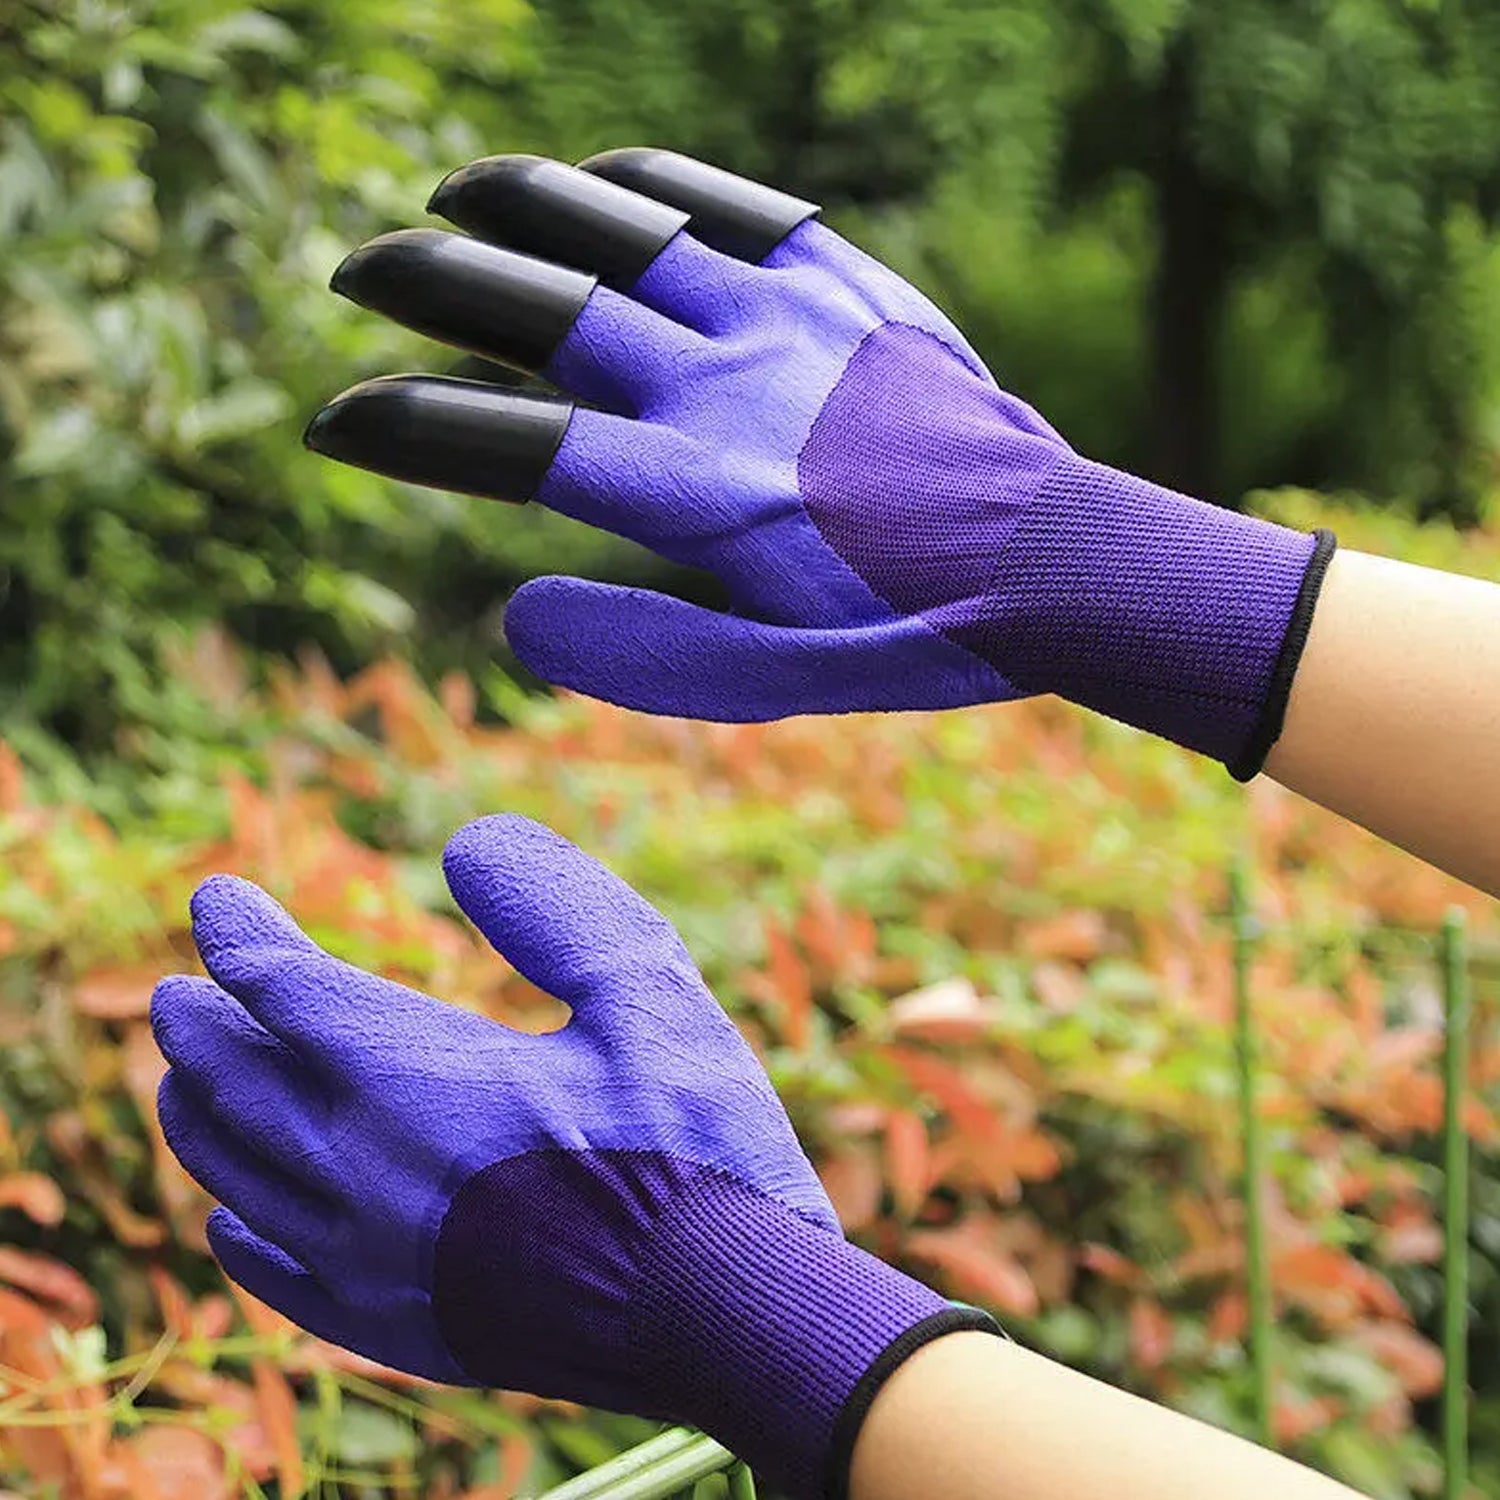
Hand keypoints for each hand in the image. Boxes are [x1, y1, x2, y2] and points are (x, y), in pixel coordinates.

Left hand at [151, 814, 992, 1497]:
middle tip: (179, 992)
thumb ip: (556, 909)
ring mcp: (374, 1262)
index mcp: (420, 1082)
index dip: (242, 937)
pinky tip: (231, 1220)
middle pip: (237, 1084)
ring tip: (186, 1083)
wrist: (727, 1319)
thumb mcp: (649, 993)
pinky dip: (238, 1231)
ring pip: (238, 1177)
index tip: (218, 899)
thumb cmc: (696, 1145)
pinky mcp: (401, 1330)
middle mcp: (368, 1174)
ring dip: (202, 1116)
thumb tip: (467, 845)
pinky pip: (277, 1278)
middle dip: (200, 1026)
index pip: (287, 991)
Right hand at [305, 148, 1332, 778]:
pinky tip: (601, 184)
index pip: (514, 445)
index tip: (338, 422)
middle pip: (544, 307)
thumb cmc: (909, 629)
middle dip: (430, 283)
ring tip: (449, 197)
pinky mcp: (838, 285)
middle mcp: (723, 388)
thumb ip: (642, 659)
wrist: (1051, 553)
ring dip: (521, 208)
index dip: (408, 428)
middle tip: (356, 270)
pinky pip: (726, 208)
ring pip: (622, 235)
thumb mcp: (777, 685)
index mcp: (698, 496)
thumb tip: (516, 616)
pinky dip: (647, 189)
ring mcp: (781, 320)